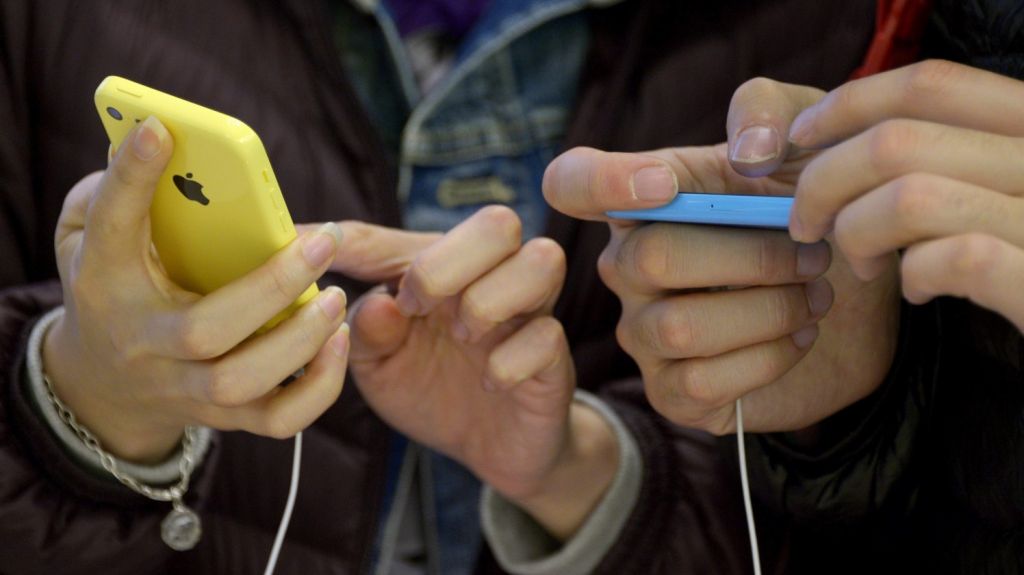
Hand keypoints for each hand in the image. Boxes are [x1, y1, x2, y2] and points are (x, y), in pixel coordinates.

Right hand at [44, 117, 349, 461]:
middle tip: (325, 243)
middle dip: (271, 287)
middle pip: (204, 331)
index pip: (112, 226)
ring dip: (300, 341)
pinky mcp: (226, 417)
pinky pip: (278, 419)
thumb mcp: (94, 236)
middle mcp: (145, 342)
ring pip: (241, 383)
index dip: (132, 179)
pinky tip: (340, 341)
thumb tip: (161, 140)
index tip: (163, 131)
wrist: (106, 383)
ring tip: (335, 297)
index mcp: (105, 282)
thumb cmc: (116, 288)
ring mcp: (185, 389)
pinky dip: (319, 388)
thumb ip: (119, 191)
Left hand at [326, 209, 618, 538]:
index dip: (338, 239)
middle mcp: (490, 277)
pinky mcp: (554, 357)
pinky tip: (491, 382)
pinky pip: (548, 335)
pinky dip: (511, 360)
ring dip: (490, 298)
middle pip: (497, 221)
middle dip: (447, 262)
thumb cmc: (433, 389)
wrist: (494, 447)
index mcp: (437, 271)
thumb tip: (375, 304)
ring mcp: (529, 313)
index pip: (385, 239)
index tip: (295, 242)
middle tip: (417, 306)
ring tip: (463, 336)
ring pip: (541, 259)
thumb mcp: (382, 368)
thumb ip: (367, 335)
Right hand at [542, 76, 900, 433]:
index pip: (571, 182)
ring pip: (678, 327)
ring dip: (769, 310)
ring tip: (816, 296)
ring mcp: (644, 332)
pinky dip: (766, 360)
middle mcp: (627, 266)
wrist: (860, 302)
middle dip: (752, 257)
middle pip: (651, 257)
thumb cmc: (813, 215)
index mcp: (643, 198)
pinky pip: (698, 383)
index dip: (599, 182)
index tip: (667, 186)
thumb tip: (747, 154)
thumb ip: (772, 112)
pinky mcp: (674, 392)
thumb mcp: (807, 144)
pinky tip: (800, 337)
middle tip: (814, 254)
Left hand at [785, 60, 1023, 331]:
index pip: (931, 84)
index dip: (848, 106)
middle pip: (898, 143)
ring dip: (860, 234)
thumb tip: (754, 148)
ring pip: (913, 198)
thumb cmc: (993, 259)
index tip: (798, 139)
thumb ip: (885, 146)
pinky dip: (917, 274)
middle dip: (826, 185)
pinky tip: (916, 289)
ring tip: (863, 264)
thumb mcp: (959, 182)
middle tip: (808, 226)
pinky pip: (959, 258)